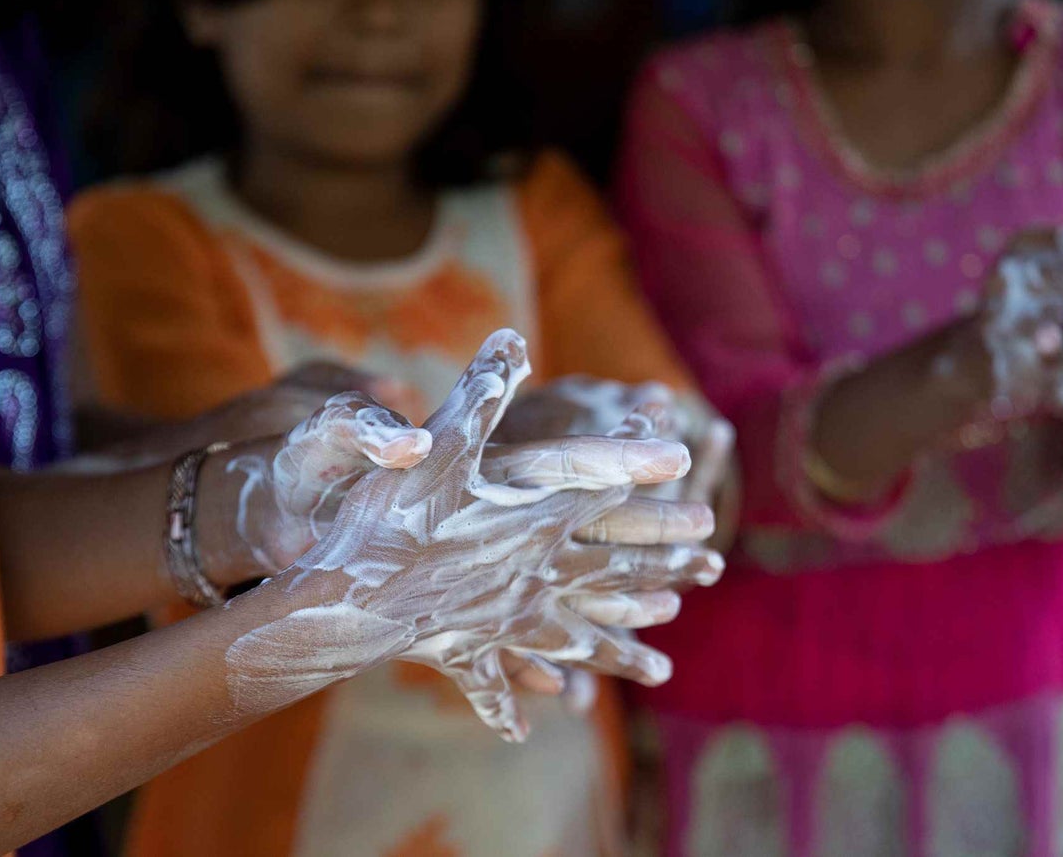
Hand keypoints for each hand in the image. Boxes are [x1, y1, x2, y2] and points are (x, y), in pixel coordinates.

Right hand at [225, 331, 722, 741]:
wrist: (349, 597)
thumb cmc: (394, 517)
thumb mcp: (437, 442)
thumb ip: (480, 392)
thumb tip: (510, 335)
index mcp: (536, 516)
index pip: (609, 495)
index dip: (651, 484)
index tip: (697, 486)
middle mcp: (537, 569)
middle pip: (615, 569)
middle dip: (667, 566)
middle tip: (713, 566)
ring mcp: (510, 615)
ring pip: (580, 636)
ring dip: (623, 649)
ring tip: (661, 669)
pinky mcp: (474, 646)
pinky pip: (500, 676)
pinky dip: (511, 698)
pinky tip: (527, 727)